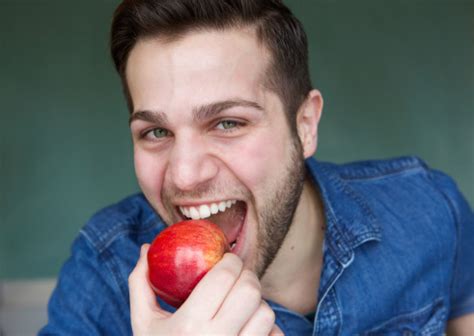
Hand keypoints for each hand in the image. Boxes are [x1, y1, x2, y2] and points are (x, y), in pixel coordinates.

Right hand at [129, 244, 283, 334]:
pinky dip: (267, 328)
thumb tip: (145, 247)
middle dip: (246, 277)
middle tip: (238, 277)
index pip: (223, 277)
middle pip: (250, 291)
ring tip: (242, 305)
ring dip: (257, 303)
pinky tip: (250, 328)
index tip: (227, 259)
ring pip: (267, 313)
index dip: (231, 261)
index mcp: (188, 326)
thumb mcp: (143, 323)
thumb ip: (141, 284)